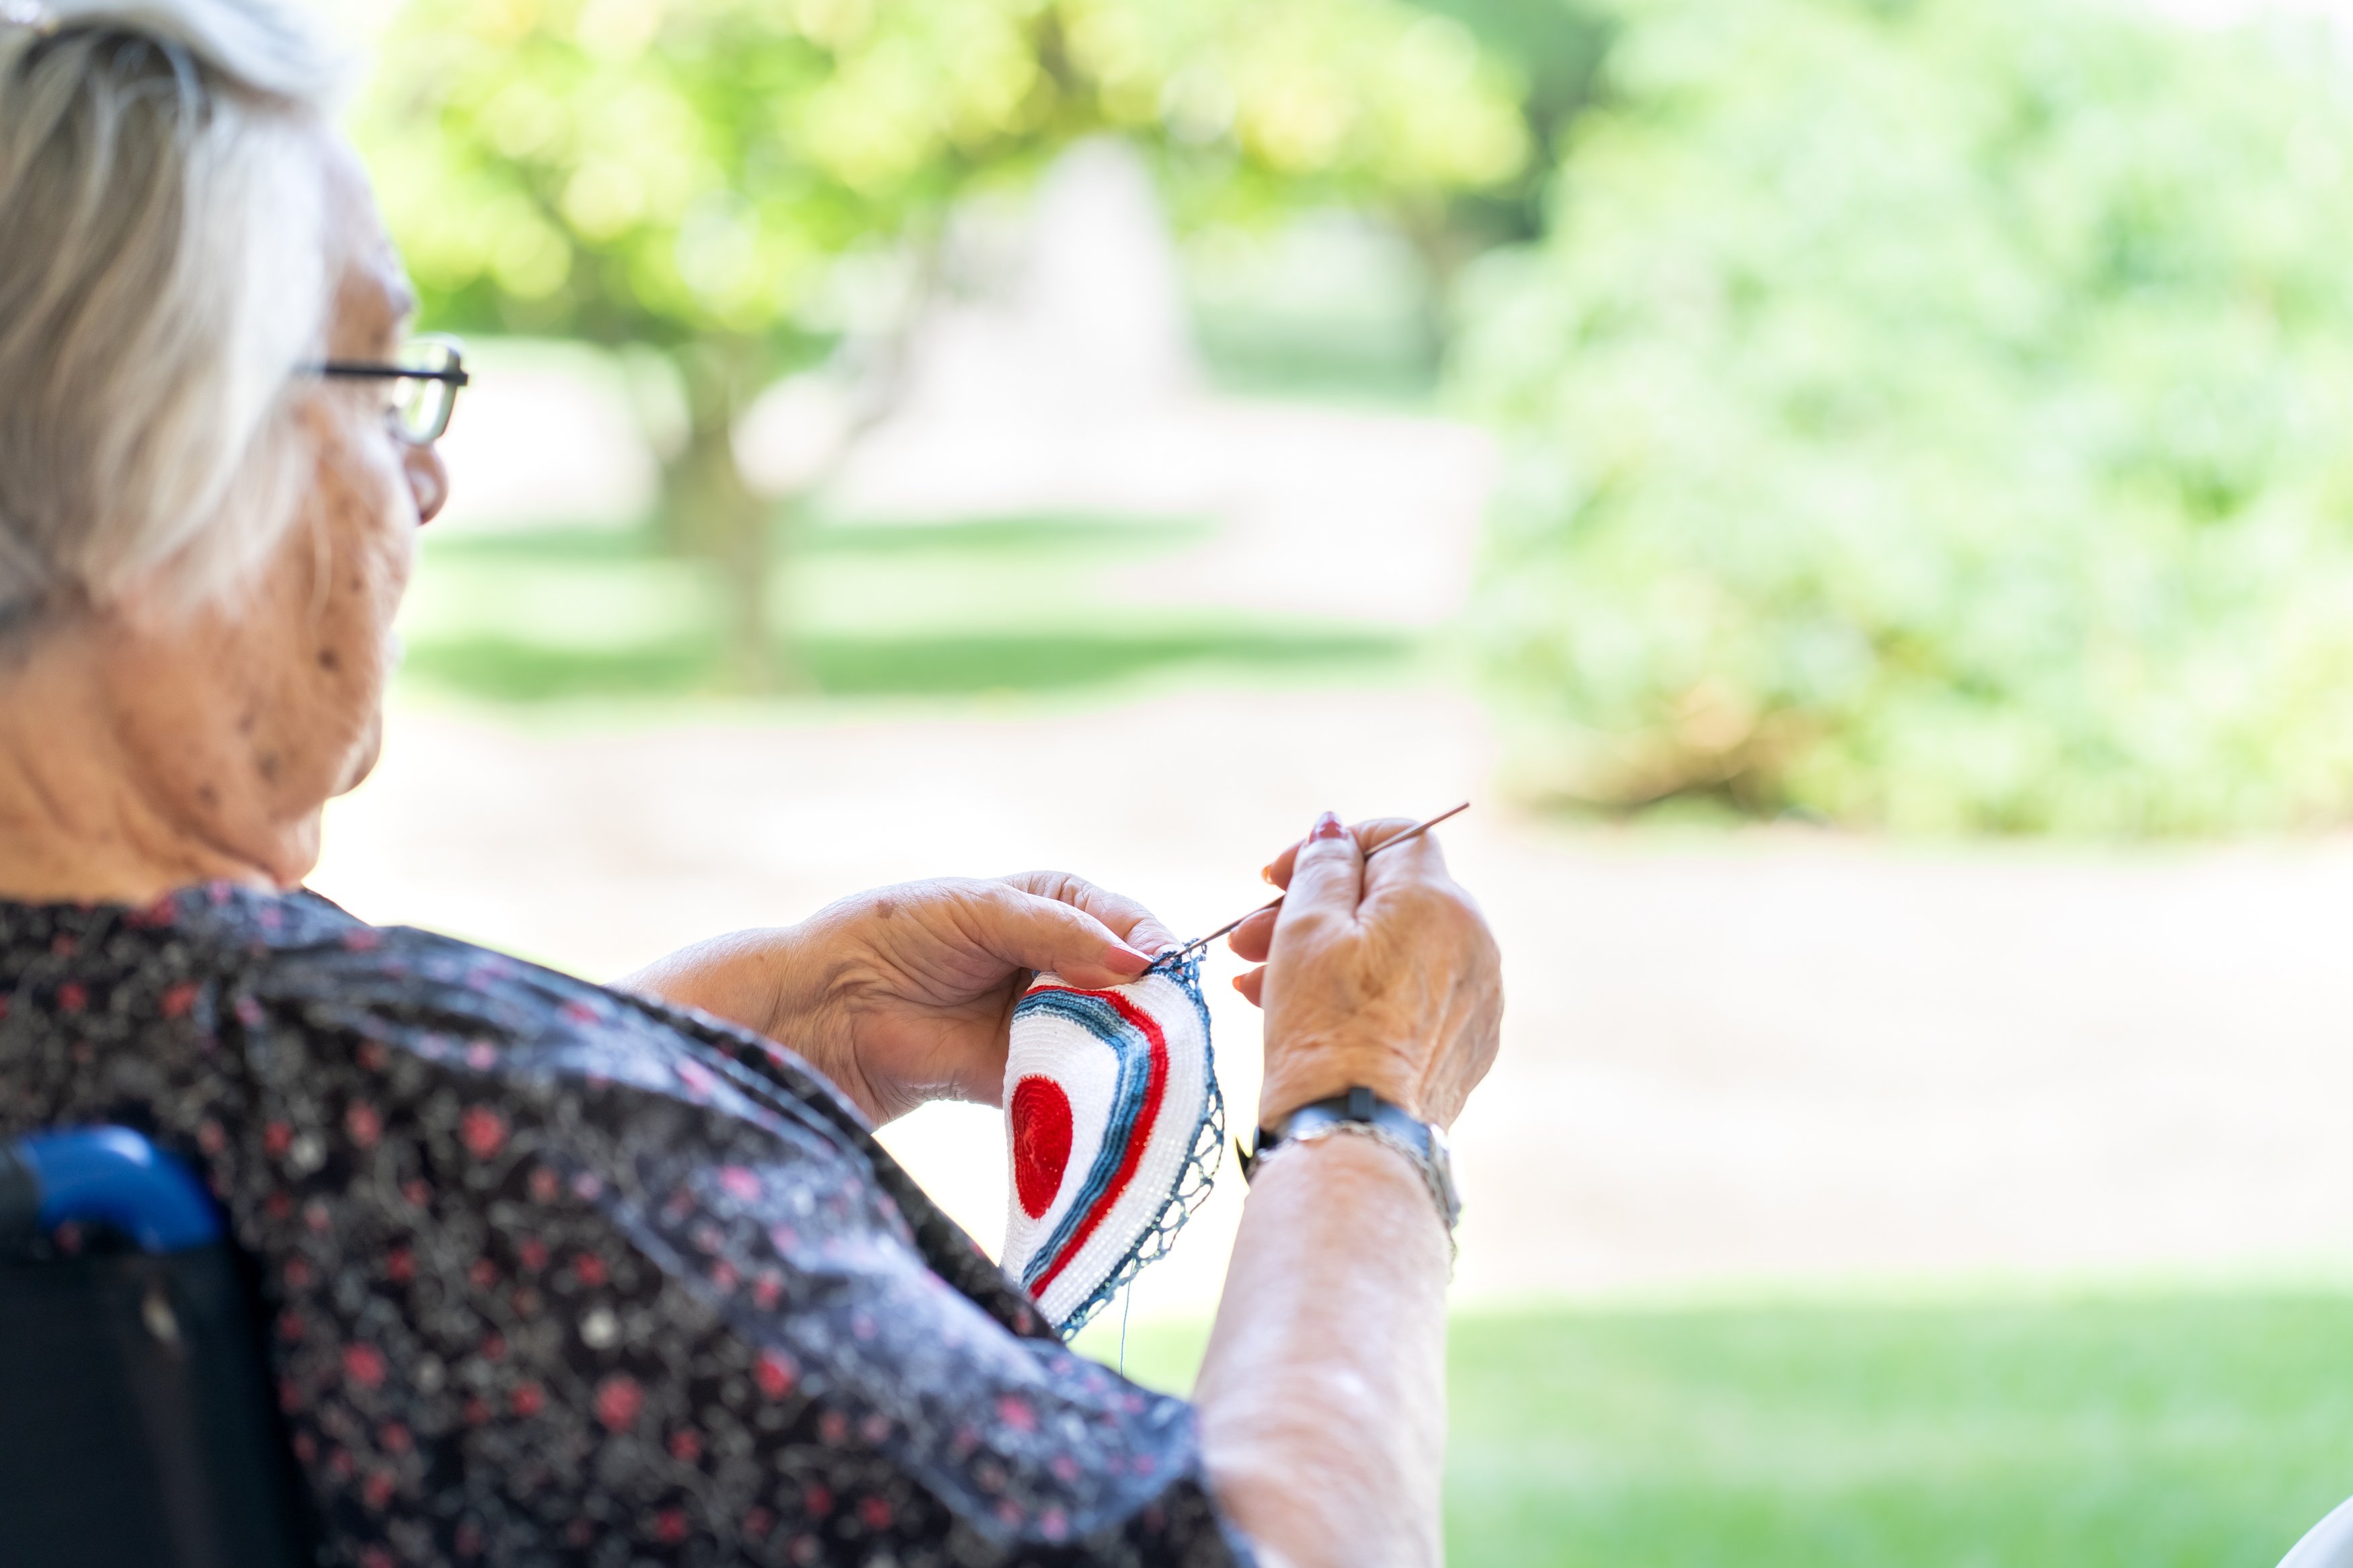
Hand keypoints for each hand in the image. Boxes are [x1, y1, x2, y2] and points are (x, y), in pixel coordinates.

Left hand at [620, 873, 1175, 1124]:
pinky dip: (1097, 1090)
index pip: (1127, 922)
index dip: (1151, 944)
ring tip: (1145, 1060)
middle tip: (1166, 1023)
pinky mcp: (1033, 1079)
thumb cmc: (899, 935)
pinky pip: (1080, 1085)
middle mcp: (1064, 964)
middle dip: (1152, 1003)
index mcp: (1059, 907)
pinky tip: (1113, 1093)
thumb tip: (1138, 960)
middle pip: (1133, 984)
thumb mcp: (982, 911)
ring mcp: (1052, 1024)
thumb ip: (1059, 932)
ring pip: (1116, 1036)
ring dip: (1132, 1049)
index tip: (1161, 968)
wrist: (833, 1009)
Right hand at [1228, 813, 1500, 1128]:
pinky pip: (1411, 996)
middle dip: (1312, 907)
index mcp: (1440, 900)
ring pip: (1394, 950)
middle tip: (1247, 935)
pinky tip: (1298, 1013)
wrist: (1355, 1136)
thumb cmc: (1323, 1026)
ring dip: (1325, 953)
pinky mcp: (1468, 1044)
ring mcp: (1477, 996)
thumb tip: (1335, 828)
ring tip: (1254, 981)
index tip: (1274, 878)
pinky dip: (1360, 993)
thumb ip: (1323, 864)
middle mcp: (1474, 941)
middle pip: (1388, 898)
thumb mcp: (1306, 927)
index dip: (1330, 845)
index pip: (1394, 836)